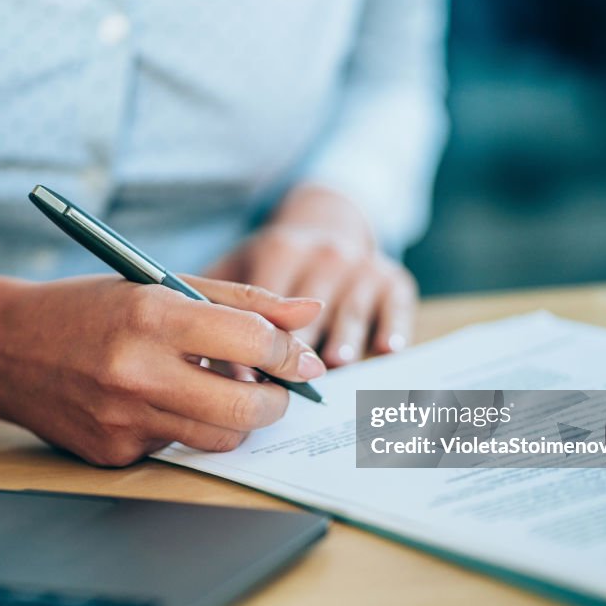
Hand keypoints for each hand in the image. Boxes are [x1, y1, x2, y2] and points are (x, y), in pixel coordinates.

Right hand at [0, 274, 325, 465]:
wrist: (2, 347)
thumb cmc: (89, 308)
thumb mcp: (161, 285)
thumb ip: (241, 301)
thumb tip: (309, 315)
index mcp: (152, 316)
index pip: (253, 342)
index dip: (291, 352)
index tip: (301, 358)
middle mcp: (137, 372)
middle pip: (246, 409)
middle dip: (278, 402)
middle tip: (276, 389)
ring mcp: (122, 420)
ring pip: (219, 439)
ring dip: (236, 420)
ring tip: (219, 390)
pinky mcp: (111, 453)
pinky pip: (175, 449)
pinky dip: (182, 427)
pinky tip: (156, 402)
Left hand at [207, 185, 416, 367]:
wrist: (327, 223)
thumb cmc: (270, 262)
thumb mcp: (238, 267)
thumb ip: (219, 311)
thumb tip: (209, 369)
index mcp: (280, 250)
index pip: (268, 301)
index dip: (257, 342)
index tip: (245, 377)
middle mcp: (324, 254)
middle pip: (312, 310)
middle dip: (299, 348)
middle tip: (288, 382)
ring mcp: (361, 265)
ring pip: (352, 308)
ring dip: (345, 336)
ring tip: (337, 362)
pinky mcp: (393, 278)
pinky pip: (396, 305)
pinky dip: (394, 326)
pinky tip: (387, 348)